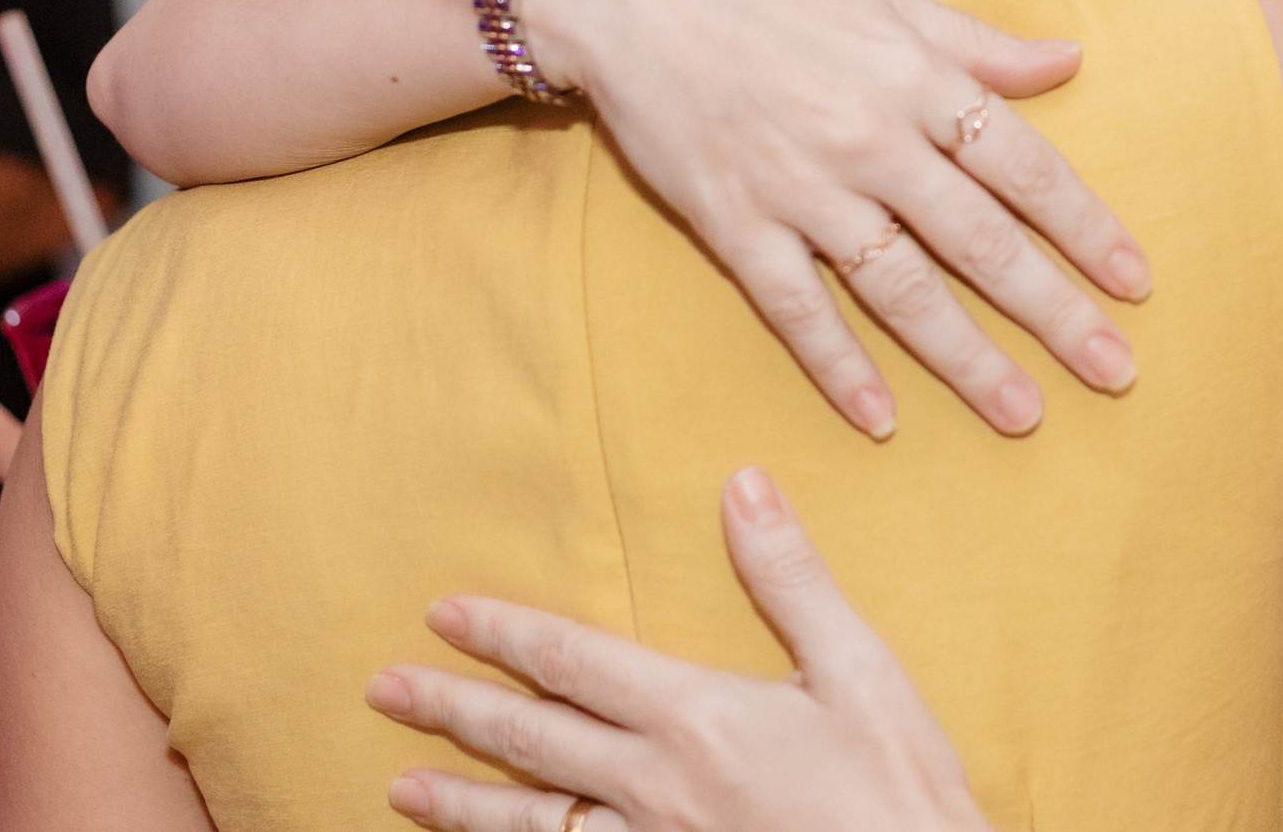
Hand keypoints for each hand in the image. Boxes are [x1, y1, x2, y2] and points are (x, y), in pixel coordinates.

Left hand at [368, 468, 990, 831]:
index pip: (574, 661)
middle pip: (532, 741)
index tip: (443, 613)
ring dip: (460, 803)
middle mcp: (655, 787)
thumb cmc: (898, 786)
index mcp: (696, 718)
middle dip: (453, 711)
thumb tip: (743, 484)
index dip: (505, 633)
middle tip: (385, 690)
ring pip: (533, 823)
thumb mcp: (860, 669)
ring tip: (400, 786)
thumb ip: (792, 578)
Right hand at [527, 0, 1149, 437]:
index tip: (1136, 282)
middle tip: (1114, 374)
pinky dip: (838, 366)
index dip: (1086, 227)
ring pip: (902, 289)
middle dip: (1054, 312)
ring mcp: (802, 189)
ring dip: (966, 358)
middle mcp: (871, 140)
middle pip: (980, 241)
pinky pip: (798, 309)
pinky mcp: (734, 223)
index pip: (1024, 165)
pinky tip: (881, 418)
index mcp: (915, 79)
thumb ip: (979, 42)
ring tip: (1023, 414)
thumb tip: (1070, 60)